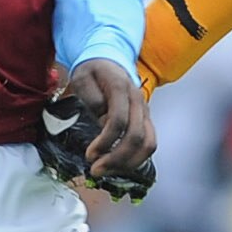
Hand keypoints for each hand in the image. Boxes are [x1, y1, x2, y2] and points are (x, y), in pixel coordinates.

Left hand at [66, 58, 155, 179]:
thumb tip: (103, 121)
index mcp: (121, 88)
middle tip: (96, 170)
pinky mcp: (146, 120)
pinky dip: (136, 159)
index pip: (119, 121)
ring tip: (107, 171)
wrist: (109, 60)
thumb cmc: (93, 71)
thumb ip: (92, 98)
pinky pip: (149, 143)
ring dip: (129, 163)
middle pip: (137, 136)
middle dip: (117, 158)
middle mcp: (138, 101)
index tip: (89, 155)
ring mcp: (145, 111)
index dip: (105, 141)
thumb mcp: (82, 77)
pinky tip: (118, 165)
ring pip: (148, 143)